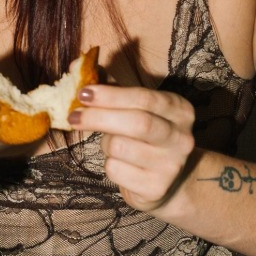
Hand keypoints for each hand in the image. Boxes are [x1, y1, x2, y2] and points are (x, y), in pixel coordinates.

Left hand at [70, 82, 196, 212]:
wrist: (167, 182)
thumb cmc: (143, 137)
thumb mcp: (135, 109)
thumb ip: (109, 88)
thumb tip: (74, 67)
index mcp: (179, 110)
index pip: (144, 98)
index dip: (111, 95)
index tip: (83, 93)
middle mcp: (181, 137)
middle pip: (137, 123)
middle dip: (100, 117)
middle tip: (73, 116)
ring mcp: (171, 165)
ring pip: (121, 147)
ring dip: (105, 144)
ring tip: (111, 145)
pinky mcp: (156, 188)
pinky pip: (116, 171)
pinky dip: (109, 165)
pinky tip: (120, 165)